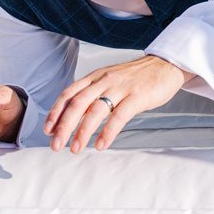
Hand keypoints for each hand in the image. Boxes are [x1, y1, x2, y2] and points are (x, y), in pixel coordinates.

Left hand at [43, 55, 188, 152]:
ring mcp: (121, 87)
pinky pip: (119, 116)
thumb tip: (73, 117)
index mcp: (96, 76)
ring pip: (95, 110)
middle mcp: (104, 80)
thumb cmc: (137, 77)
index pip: (69, 93)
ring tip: (75, 149)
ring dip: (82, 132)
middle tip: (56, 145)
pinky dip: (108, 132)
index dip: (56, 112)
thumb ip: (93, 94)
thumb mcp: (110, 79)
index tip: (47, 130)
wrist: (166, 65)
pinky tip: (101, 144)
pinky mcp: (137, 96)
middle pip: (78, 103)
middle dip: (64, 126)